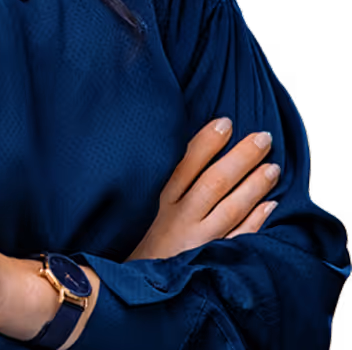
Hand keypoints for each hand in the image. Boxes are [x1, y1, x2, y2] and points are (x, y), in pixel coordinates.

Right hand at [125, 118, 280, 261]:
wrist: (139, 292)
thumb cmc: (150, 242)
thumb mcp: (150, 210)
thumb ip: (171, 185)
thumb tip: (196, 147)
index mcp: (162, 202)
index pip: (185, 165)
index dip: (206, 142)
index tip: (226, 122)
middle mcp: (180, 219)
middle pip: (214, 182)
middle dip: (240, 158)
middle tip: (263, 138)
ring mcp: (197, 242)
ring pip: (229, 209)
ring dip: (254, 186)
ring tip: (274, 167)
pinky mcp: (210, 262)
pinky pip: (238, 240)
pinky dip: (255, 222)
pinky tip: (270, 205)